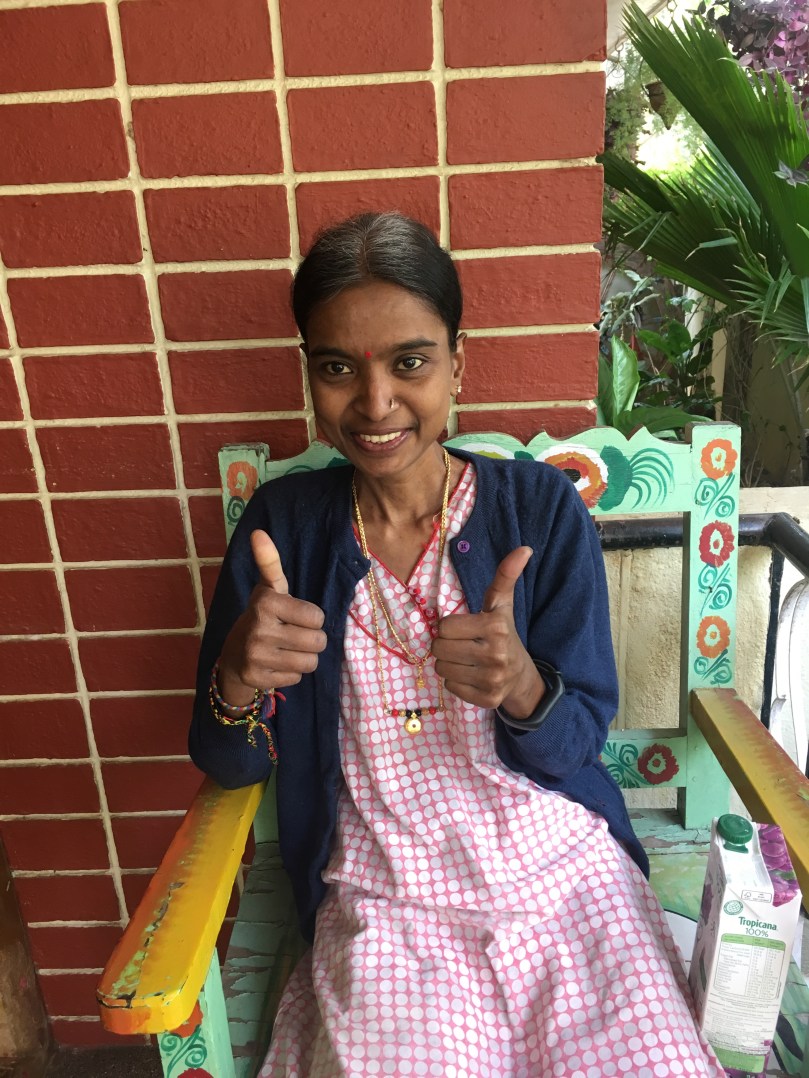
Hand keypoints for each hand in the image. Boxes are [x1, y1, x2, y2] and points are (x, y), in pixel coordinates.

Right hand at [217, 530, 326, 705]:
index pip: (317, 617)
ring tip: (287, 650)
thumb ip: (269, 562)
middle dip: (311, 640)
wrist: (233, 654)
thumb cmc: (262, 616)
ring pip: (310, 662)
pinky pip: (296, 678)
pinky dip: (291, 673)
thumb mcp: (268, 589)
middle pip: (317, 641)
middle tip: (293, 635)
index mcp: (265, 602)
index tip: (294, 616)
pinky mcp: (256, 678)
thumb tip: (258, 532)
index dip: (311, 618)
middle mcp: (259, 629)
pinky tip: (276, 664)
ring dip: (304, 657)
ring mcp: (256, 656)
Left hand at [431, 547, 543, 718]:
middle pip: (440, 648)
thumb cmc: (504, 635)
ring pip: (442, 668)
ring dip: (449, 664)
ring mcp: (492, 679)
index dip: (451, 627)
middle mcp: (495, 654)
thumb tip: (524, 548)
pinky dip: (456, 682)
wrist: (521, 677)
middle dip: (446, 646)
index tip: (465, 629)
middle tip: (463, 645)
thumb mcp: (502, 606)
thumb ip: (505, 576)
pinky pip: (450, 687)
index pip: (445, 627)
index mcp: (495, 627)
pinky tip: (471, 676)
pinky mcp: (487, 699)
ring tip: (466, 660)